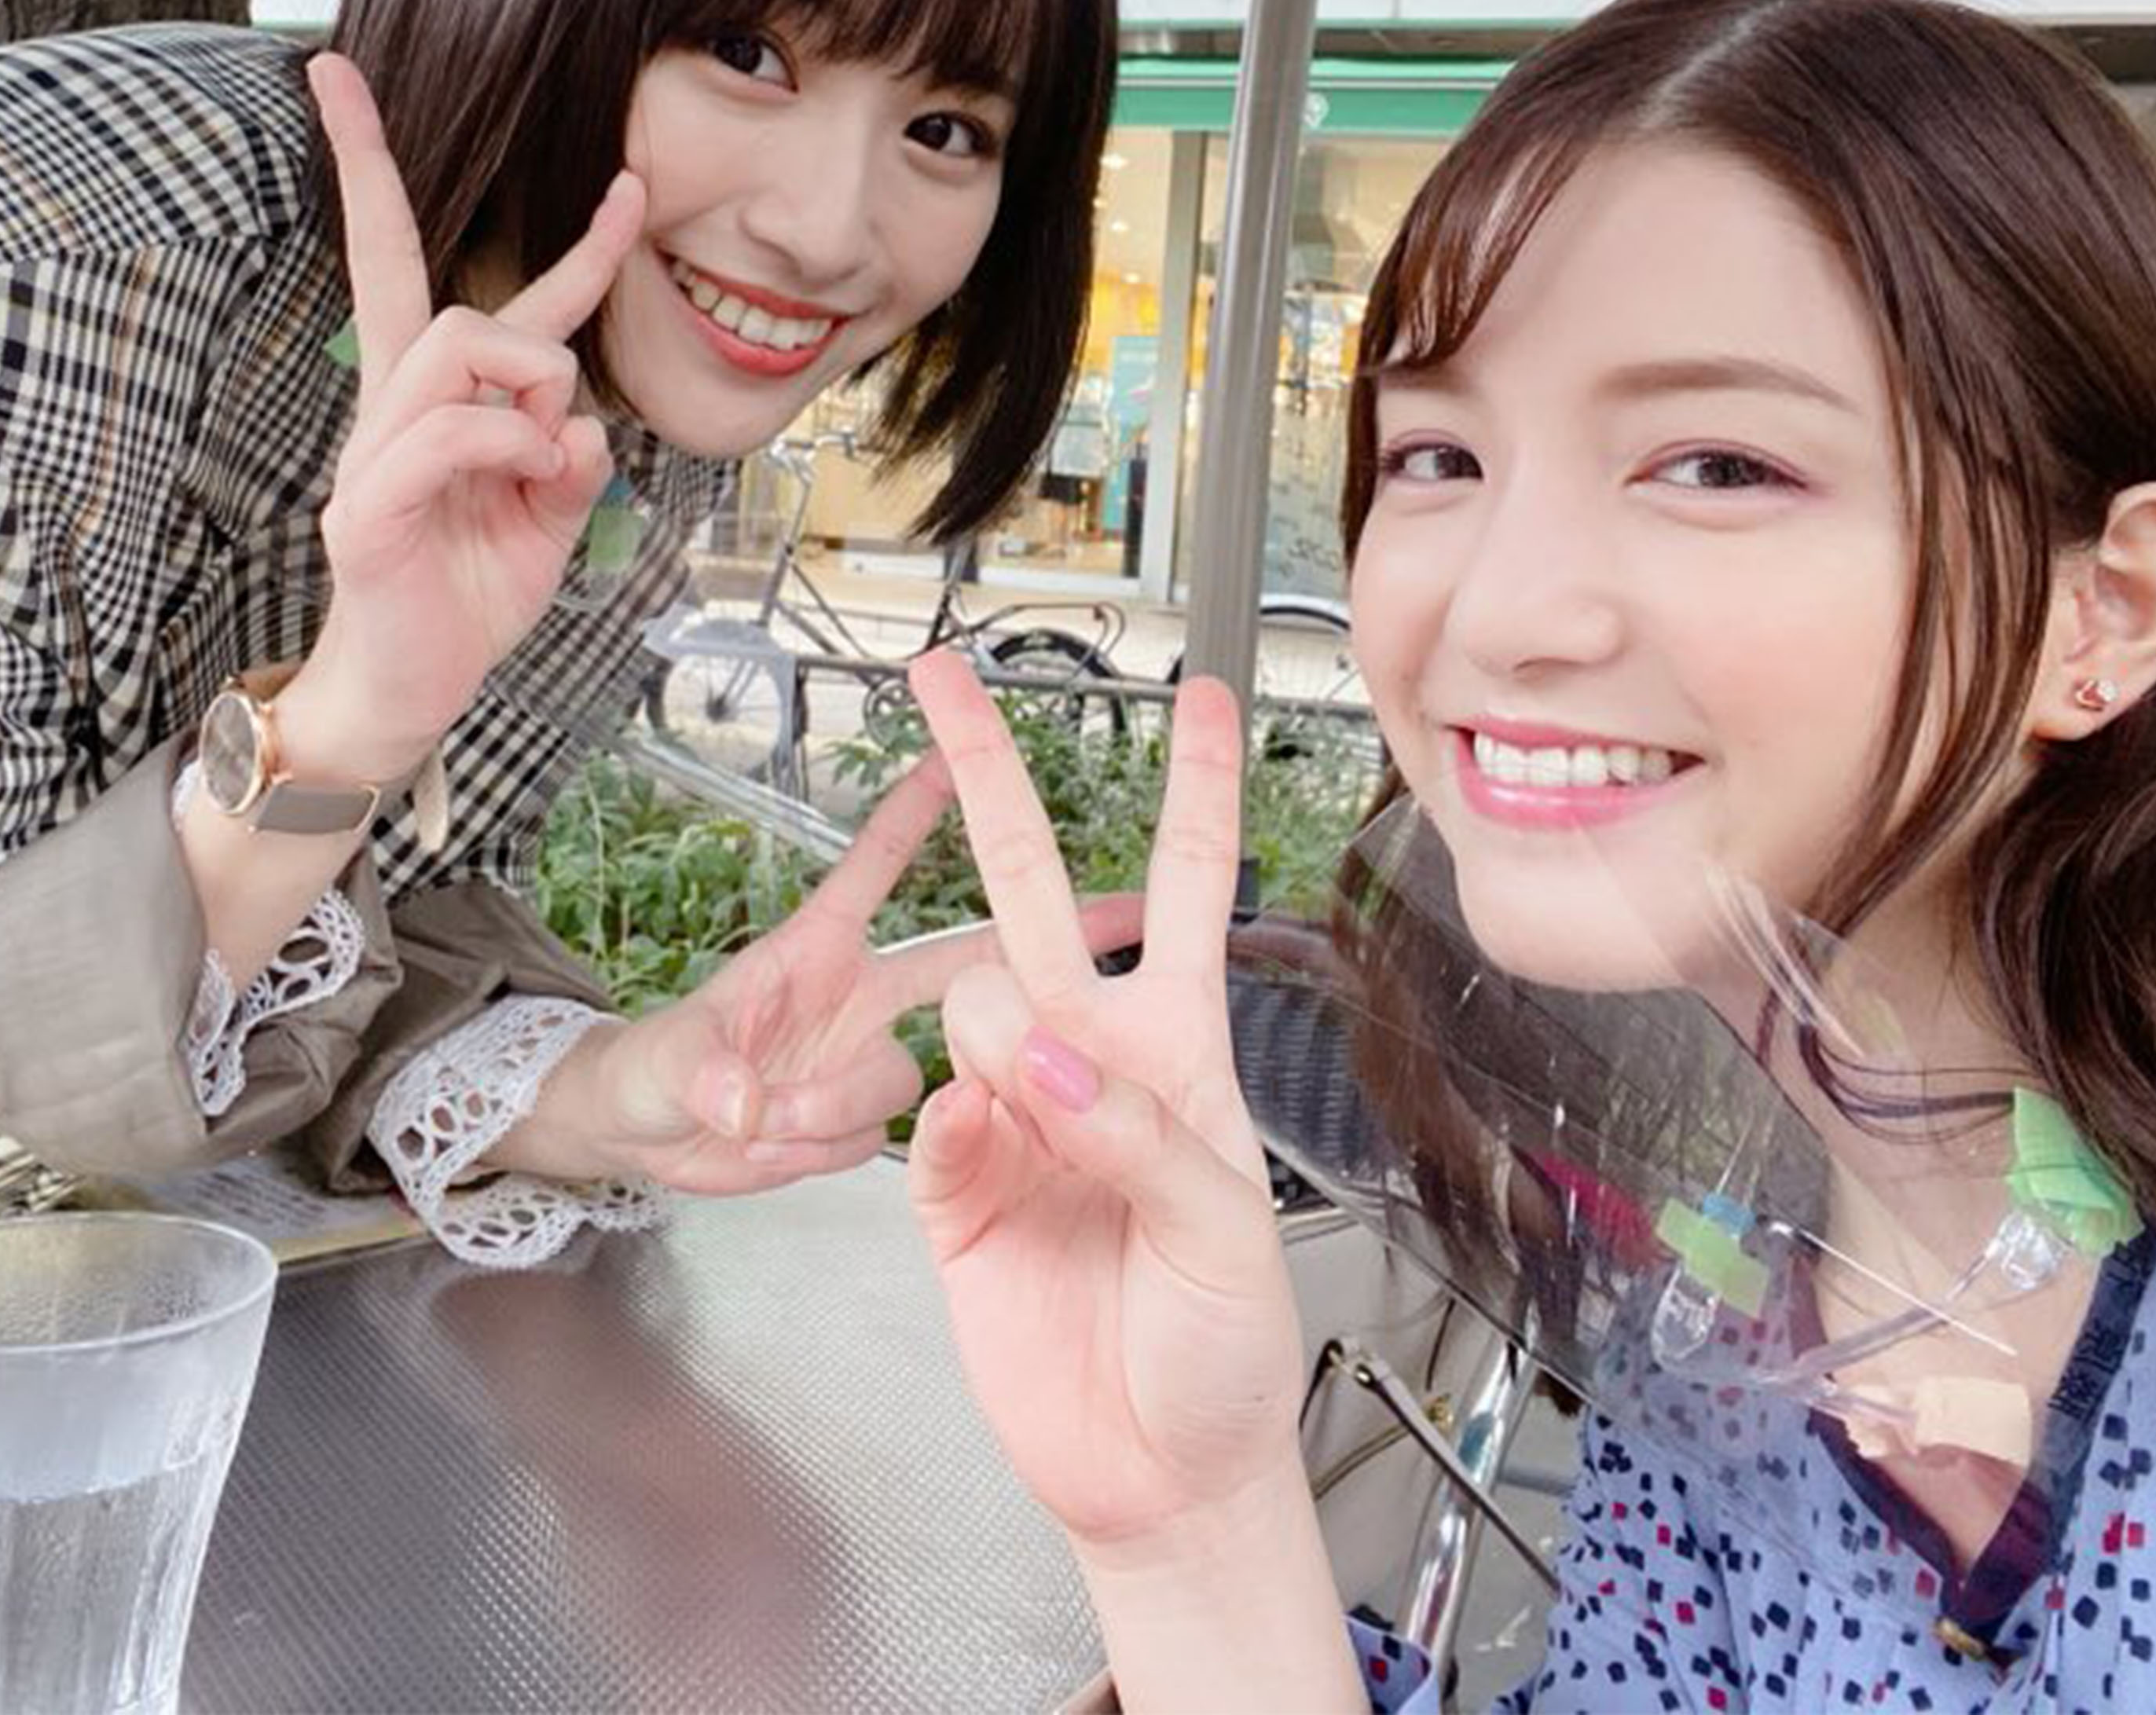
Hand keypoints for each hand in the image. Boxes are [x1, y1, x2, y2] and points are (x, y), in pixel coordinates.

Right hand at [290, 53, 642, 778]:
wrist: (413, 690)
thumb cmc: (472, 594)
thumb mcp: (550, 516)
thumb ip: (570, 456)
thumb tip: (578, 422)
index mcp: (429, 401)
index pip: (400, 263)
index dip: (374, 166)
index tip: (338, 67)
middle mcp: (390, 410)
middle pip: (452, 303)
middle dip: (538, 329)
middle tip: (572, 383)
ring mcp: (372, 454)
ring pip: (461, 348)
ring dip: (534, 398)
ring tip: (542, 469)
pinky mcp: (368, 506)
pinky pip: (450, 432)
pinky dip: (513, 451)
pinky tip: (527, 489)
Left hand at [514, 754, 1147, 1196]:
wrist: (644, 1139)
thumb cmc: (648, 1066)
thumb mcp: (663, 1059)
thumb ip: (707, 1074)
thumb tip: (744, 1098)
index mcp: (814, 950)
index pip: (876, 868)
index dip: (918, 812)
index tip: (963, 753)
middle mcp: (857, 999)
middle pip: (962, 965)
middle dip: (1035, 943)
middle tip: (1118, 919)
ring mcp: (863, 1062)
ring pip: (904, 1081)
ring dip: (832, 1107)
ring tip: (762, 1118)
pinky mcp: (858, 1124)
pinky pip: (870, 1141)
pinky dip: (817, 1149)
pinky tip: (772, 1144)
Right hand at [905, 651, 1307, 1557]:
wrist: (1158, 1476)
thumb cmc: (1226, 1348)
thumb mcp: (1224, 1234)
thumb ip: (1131, 1129)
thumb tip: (1022, 1043)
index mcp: (1179, 1047)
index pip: (1187, 886)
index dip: (1201, 787)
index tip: (1209, 692)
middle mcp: (1091, 1057)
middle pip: (1035, 887)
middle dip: (992, 775)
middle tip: (945, 678)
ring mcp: (1016, 1114)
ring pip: (970, 1002)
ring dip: (991, 1031)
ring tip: (1035, 1112)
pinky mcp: (948, 1184)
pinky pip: (929, 1117)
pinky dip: (953, 1130)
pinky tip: (993, 1177)